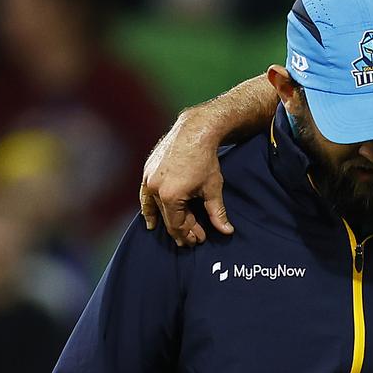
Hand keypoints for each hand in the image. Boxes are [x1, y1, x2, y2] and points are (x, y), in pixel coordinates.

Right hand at [140, 106, 232, 245]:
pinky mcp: (146, 172)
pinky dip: (149, 209)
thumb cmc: (205, 160)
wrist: (194, 132)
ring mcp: (148, 180)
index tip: (198, 240)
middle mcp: (155, 190)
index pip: (177, 225)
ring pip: (156, 208)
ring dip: (167, 220)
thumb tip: (227, 232)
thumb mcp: (213, 189)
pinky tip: (150, 221)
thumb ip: (217, 213)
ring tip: (177, 233)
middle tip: (192, 239)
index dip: (188, 235)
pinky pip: (145, 196)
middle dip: (181, 229)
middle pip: (167, 218)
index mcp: (170, 197)